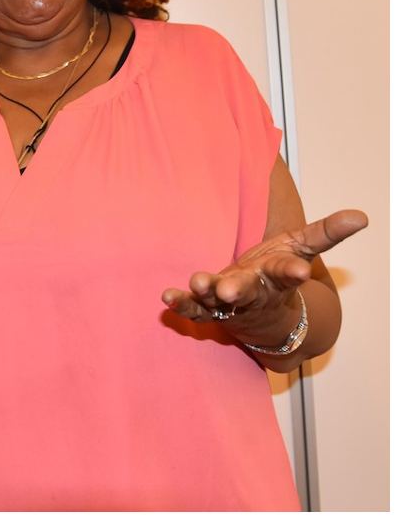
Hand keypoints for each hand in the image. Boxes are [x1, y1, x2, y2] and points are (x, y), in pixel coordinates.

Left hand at [161, 210, 365, 343]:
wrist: (264, 314)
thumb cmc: (280, 271)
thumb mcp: (303, 248)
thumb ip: (327, 232)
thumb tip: (362, 216)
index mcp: (279, 276)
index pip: (289, 273)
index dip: (294, 272)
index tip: (302, 272)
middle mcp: (255, 291)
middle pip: (249, 291)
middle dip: (239, 290)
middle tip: (230, 289)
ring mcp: (229, 303)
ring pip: (218, 303)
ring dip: (206, 295)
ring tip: (197, 283)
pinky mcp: (208, 308)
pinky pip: (194, 309)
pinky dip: (182, 304)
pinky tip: (167, 297)